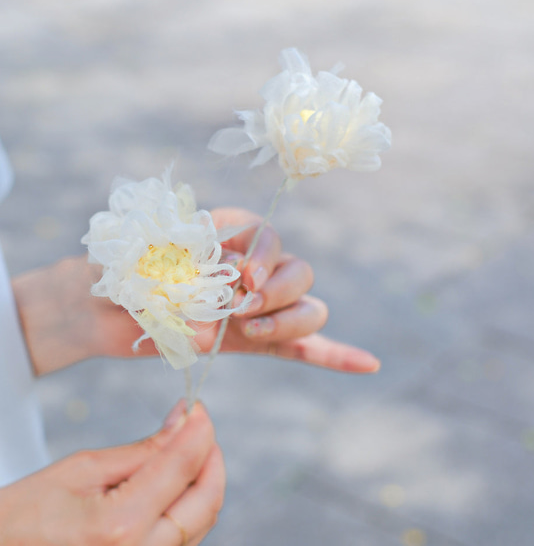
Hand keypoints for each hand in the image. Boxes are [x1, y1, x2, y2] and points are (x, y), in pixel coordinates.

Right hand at [0, 401, 224, 545]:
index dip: (199, 430)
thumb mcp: (82, 469)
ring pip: (201, 522)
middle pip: (206, 501)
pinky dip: (187, 506)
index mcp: (119, 527)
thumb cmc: (25, 516)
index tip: (198, 407)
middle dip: (210, 457)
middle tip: (197, 427)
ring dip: (202, 481)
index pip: (184, 467)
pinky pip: (184, 540)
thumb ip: (143, 449)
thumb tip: (185, 420)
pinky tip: (172, 483)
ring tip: (183, 450)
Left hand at [13, 208, 379, 375]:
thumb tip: (215, 331)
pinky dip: (335, 354)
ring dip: (290, 322)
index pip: (268, 236)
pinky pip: (303, 347)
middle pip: (299, 271)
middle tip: (241, 310)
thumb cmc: (117, 275)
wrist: (100, 305)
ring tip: (252, 333)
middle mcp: (251, 267)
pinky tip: (367, 364)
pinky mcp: (255, 341)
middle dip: (278, 292)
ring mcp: (257, 306)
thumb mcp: (138, 266)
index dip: (263, 256)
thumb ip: (176, 287)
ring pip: (308, 307)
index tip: (239, 277)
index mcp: (228, 234)